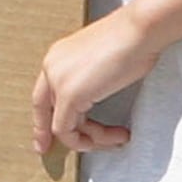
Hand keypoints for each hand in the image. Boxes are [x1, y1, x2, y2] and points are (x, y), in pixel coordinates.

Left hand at [31, 8, 158, 157]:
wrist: (140, 31)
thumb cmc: (134, 41)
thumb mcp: (105, 62)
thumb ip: (92, 80)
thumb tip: (96, 99)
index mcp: (58, 56)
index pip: (43, 92)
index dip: (42, 115)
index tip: (43, 136)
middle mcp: (51, 67)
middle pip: (42, 109)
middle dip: (45, 133)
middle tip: (44, 150)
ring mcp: (57, 81)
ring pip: (62, 125)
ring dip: (93, 138)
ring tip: (120, 137)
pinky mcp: (69, 96)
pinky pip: (67, 130)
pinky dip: (91, 140)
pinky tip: (117, 136)